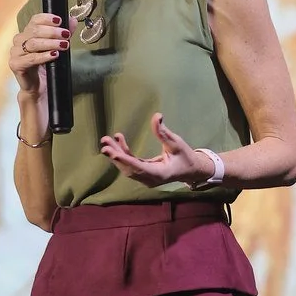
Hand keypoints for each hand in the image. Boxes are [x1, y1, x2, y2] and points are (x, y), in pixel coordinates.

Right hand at [9, 13, 76, 97]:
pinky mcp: (15, 64)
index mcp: (27, 33)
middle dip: (53, 32)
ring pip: (33, 43)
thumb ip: (64, 33)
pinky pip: (31, 58)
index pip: (35, 20)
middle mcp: (19, 40)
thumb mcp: (57, 47)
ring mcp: (15, 52)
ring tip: (63, 45)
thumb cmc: (46, 65)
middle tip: (66, 35)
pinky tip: (54, 55)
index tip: (60, 21)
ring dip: (51, 43)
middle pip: (35, 30)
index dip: (47, 18)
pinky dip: (44, 56)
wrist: (39, 86)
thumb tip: (72, 20)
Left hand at [100, 114, 215, 187]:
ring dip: (117, 154)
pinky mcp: (144, 174)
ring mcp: (146, 178)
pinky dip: (124, 154)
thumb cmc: (185, 156)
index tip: (113, 153)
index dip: (125, 160)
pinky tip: (118, 140)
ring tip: (106, 140)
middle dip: (116, 156)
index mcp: (159, 174)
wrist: (191, 170)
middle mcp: (150, 179)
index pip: (139, 168)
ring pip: (127, 167)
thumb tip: (157, 116)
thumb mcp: (176, 143)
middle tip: (104, 144)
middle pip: (129, 169)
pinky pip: (131, 164)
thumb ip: (164, 132)